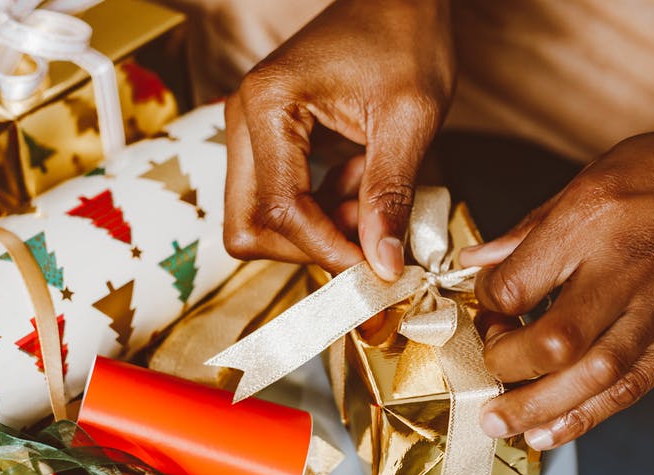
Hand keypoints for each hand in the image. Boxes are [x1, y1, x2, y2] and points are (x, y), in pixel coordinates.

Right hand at [223, 0, 454, 279]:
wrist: (399, 0)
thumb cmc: (405, 39)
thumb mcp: (409, 119)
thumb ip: (390, 194)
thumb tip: (383, 265)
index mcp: (268, 106)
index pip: (280, 210)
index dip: (328, 249)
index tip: (376, 268)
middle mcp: (243, 118)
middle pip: (250, 225)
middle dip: (311, 247)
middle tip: (369, 241)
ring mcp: (250, 130)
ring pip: (259, 219)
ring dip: (317, 230)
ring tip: (369, 200)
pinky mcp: (267, 140)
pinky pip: (277, 200)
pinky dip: (319, 210)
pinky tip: (358, 185)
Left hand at [461, 106, 653, 449]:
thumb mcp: (610, 168)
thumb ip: (540, 224)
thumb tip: (480, 262)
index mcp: (597, 213)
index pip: (518, 280)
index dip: (487, 303)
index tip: (486, 308)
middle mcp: (629, 266)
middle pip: (551, 339)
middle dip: (504, 364)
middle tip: (486, 367)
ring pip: (591, 377)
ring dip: (536, 407)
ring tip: (498, 423)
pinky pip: (632, 389)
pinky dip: (586, 416)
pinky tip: (550, 432)